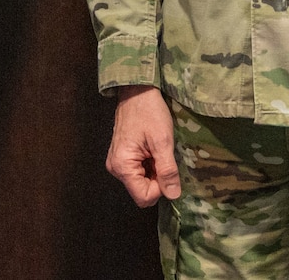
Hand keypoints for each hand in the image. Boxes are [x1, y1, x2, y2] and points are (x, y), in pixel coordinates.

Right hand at [105, 86, 181, 206]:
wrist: (137, 90)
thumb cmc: (149, 112)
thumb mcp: (163, 141)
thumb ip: (167, 171)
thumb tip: (173, 195)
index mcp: (122, 166)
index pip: (144, 197)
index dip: (161, 188)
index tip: (167, 168)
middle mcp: (116, 168)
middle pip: (142, 191)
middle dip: (157, 180)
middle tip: (163, 156)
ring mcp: (117, 162)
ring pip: (141, 182)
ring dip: (154, 172)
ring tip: (158, 150)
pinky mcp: (122, 157)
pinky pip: (138, 172)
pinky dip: (149, 165)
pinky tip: (153, 149)